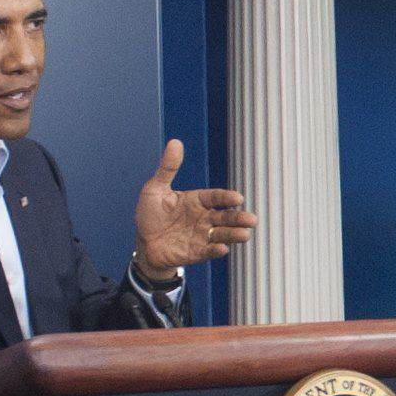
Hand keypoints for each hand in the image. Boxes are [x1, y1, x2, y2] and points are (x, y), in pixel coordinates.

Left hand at [131, 139, 255, 276]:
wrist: (143, 243)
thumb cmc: (150, 214)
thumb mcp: (155, 188)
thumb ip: (168, 168)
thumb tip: (175, 142)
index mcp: (196, 201)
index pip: (215, 197)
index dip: (226, 197)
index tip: (237, 198)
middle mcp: (203, 218)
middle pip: (225, 216)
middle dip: (238, 218)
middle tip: (252, 219)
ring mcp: (201, 236)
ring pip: (222, 234)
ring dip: (233, 234)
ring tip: (244, 235)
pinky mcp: (195, 252)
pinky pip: (208, 251)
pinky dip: (215, 250)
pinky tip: (223, 248)